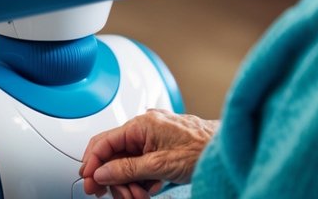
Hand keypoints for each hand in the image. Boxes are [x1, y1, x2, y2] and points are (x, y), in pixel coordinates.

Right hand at [81, 110, 216, 196]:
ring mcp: (152, 136)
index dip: (92, 163)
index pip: (103, 142)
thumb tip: (102, 173)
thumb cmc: (202, 148)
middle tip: (120, 197)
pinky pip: (141, 162)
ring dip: (130, 182)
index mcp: (140, 125)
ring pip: (128, 161)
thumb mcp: (161, 165)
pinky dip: (142, 178)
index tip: (89, 182)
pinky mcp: (161, 145)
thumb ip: (127, 169)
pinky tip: (149, 188)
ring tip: (140, 196)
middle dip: (115, 179)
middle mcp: (144, 127)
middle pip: (114, 154)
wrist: (228, 147)